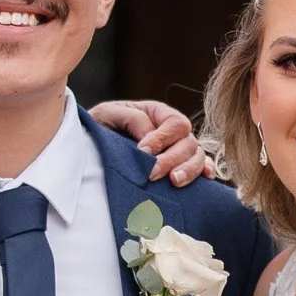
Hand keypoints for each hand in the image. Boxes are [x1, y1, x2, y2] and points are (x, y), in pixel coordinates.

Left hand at [92, 97, 216, 189]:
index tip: (143, 152)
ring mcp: (178, 149)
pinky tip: (205, 178)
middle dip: (172, 159)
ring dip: (189, 170)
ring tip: (174, 182)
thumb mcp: (108, 114)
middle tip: (152, 174)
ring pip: (197, 156)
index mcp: (157, 114)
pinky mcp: (178, 167)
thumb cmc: (99, 128)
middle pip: (189, 142)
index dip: (163, 138)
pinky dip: (205, 171)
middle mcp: (172, 131)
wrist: (89, 150)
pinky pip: (201, 167)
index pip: (175, 123)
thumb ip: (131, 118)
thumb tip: (151, 136)